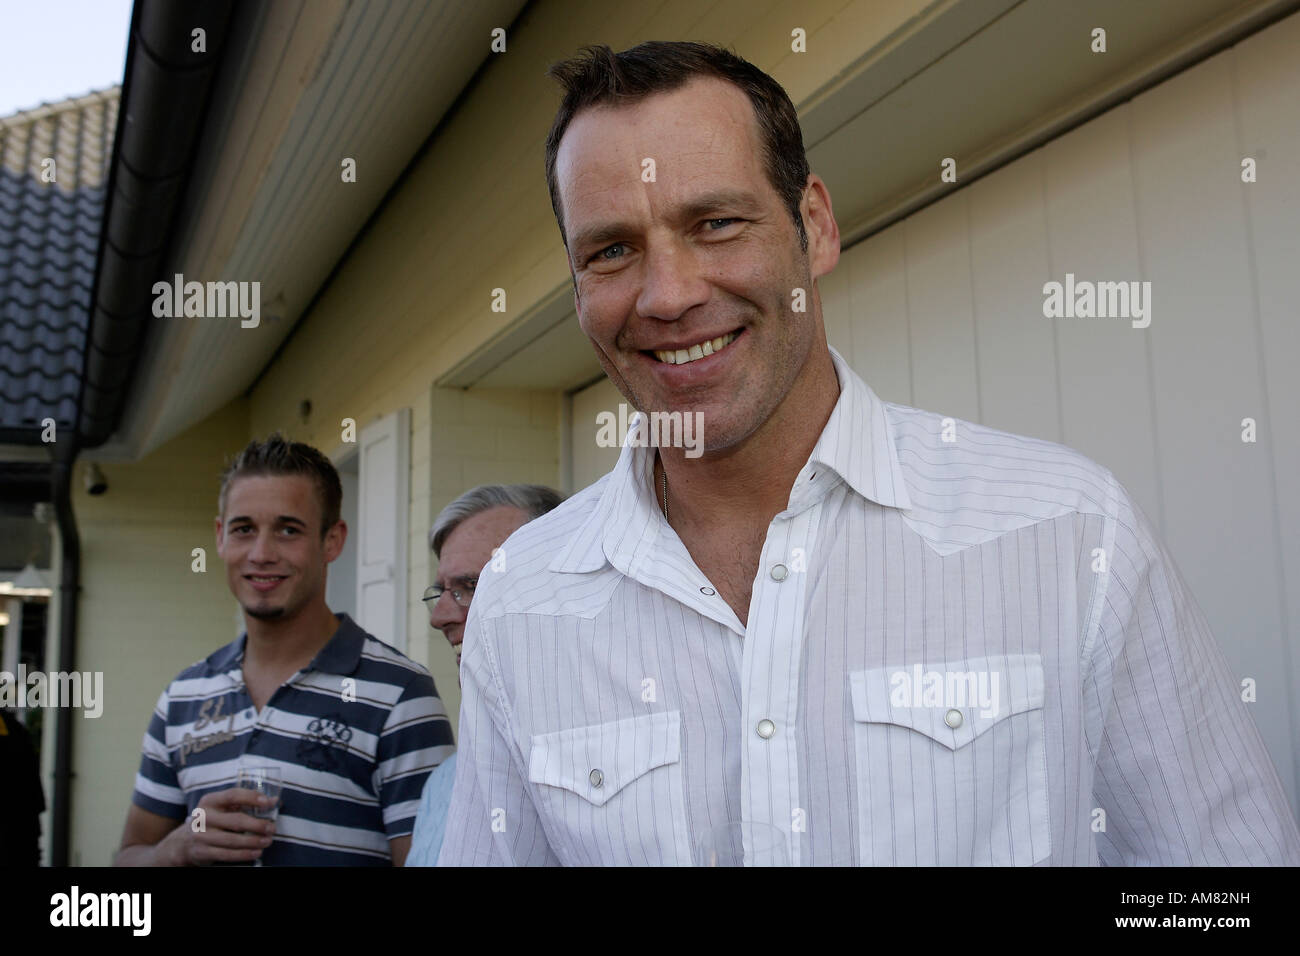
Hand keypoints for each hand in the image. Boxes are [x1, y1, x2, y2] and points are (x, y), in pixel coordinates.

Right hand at [159, 787, 277, 865]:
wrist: (183, 842)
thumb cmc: (212, 820)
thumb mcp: (221, 808)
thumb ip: (244, 803)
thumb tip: (274, 801)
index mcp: (209, 801)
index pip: (233, 795)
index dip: (252, 797)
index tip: (269, 802)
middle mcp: (203, 817)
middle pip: (236, 820)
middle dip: (258, 825)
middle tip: (272, 828)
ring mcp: (200, 835)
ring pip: (232, 840)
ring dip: (253, 841)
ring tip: (267, 841)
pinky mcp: (201, 852)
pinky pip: (226, 854)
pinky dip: (243, 854)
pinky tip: (256, 852)